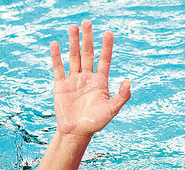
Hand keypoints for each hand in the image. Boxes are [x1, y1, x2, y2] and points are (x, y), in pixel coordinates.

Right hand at [50, 20, 130, 137]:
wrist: (77, 132)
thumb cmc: (96, 122)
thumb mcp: (112, 110)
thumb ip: (122, 96)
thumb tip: (129, 81)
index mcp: (100, 82)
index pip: (104, 60)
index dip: (106, 47)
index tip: (108, 33)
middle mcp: (87, 78)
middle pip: (88, 54)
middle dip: (88, 39)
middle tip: (87, 22)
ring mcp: (74, 80)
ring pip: (74, 57)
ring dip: (73, 42)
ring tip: (73, 27)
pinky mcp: (61, 85)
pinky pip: (58, 68)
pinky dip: (56, 56)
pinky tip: (55, 44)